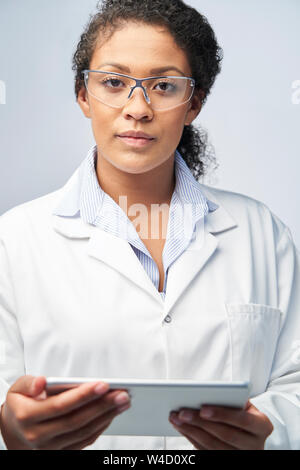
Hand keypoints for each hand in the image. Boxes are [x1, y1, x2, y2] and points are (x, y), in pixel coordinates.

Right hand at [0, 375, 130, 449]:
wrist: (13, 432)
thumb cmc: (21, 404)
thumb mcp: (18, 388)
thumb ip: (29, 383)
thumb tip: (41, 383)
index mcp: (28, 417)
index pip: (60, 406)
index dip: (83, 395)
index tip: (103, 384)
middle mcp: (39, 436)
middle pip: (76, 421)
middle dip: (102, 406)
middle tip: (122, 393)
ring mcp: (51, 447)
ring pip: (83, 432)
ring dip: (106, 417)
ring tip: (123, 401)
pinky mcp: (61, 453)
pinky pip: (84, 441)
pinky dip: (101, 427)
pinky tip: (112, 414)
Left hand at [169, 400, 272, 449]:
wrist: (252, 433)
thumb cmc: (244, 411)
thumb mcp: (245, 404)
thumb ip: (232, 399)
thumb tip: (206, 393)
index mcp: (263, 426)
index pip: (243, 420)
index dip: (222, 414)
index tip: (203, 408)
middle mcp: (255, 445)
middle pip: (225, 435)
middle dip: (201, 423)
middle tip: (182, 412)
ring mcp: (241, 455)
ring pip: (214, 446)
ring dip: (191, 431)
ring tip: (176, 418)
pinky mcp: (228, 460)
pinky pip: (207, 452)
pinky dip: (192, 439)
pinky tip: (182, 428)